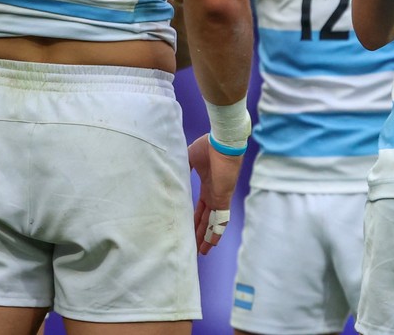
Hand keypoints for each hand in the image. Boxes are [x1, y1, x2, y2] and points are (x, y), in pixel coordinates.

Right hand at [187, 134, 244, 254]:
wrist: (221, 141)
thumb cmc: (207, 147)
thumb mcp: (189, 158)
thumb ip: (181, 168)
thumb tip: (170, 174)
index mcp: (207, 185)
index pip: (201, 208)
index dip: (196, 219)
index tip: (189, 229)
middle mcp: (214, 193)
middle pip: (207, 218)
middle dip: (201, 232)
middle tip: (195, 247)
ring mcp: (220, 196)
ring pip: (213, 222)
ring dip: (207, 236)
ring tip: (202, 251)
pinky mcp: (223, 197)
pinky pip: (220, 219)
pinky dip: (216, 232)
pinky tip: (212, 244)